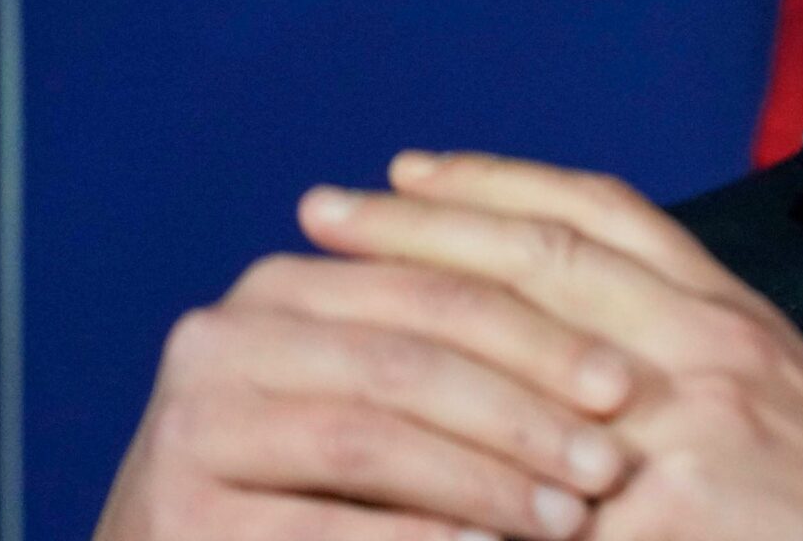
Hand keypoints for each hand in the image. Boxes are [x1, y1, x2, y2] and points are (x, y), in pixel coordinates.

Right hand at [95, 239, 639, 540]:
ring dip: (484, 481)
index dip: (543, 335)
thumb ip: (450, 348)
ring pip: (372, 440)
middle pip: (411, 360)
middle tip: (610, 462)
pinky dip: (419, 539)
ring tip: (567, 518)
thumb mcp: (376, 393)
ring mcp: (188, 427)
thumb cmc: (312, 480)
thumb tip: (618, 359)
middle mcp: (222, 338)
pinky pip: (324, 525)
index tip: (627, 384)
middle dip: (524, 412)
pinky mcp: (175, 514)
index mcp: (284, 286)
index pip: (437, 290)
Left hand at [305, 150, 802, 540]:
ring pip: (515, 348)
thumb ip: (691, 348)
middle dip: (415, 228)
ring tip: (311, 311)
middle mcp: (708, 355)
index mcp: (737, 318)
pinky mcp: (655, 527)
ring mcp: (679, 441)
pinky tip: (371, 454)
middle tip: (320, 211)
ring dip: (401, 319)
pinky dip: (444, 465)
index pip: (598, 214)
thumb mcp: (783, 396)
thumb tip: (582, 320)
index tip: (407, 170)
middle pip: (537, 259)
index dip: (491, 181)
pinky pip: (523, 489)